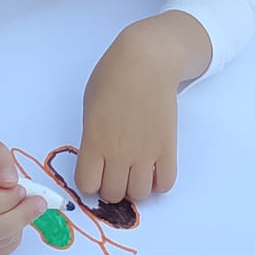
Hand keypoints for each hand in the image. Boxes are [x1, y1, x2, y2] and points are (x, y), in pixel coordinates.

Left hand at [77, 20, 184, 204]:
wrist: (146, 61)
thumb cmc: (113, 75)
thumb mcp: (90, 105)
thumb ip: (92, 136)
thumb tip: (98, 156)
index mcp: (94, 140)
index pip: (87, 184)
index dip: (90, 180)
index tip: (94, 171)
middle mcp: (119, 153)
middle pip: (113, 193)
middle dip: (112, 186)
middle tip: (115, 170)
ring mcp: (145, 153)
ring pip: (139, 194)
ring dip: (135, 187)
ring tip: (135, 169)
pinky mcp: (168, 148)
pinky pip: (165, 183)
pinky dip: (159, 182)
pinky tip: (154, 167)